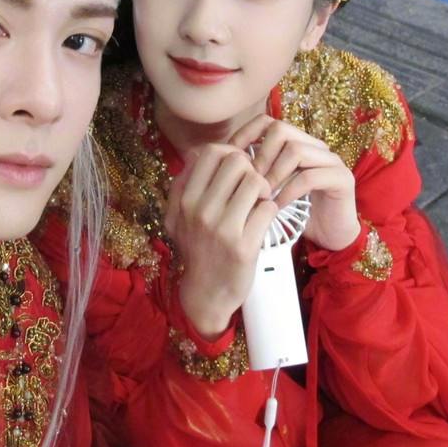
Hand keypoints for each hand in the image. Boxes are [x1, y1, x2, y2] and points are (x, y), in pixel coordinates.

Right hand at [164, 142, 276, 338]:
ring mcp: (223, 229)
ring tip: (260, 202)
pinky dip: (271, 209)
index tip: (237, 168)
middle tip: (253, 186)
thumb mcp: (176, 217)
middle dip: (250, 169)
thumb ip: (181, 183)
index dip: (230, 152)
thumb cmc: (196, 250)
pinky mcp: (245, 246)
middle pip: (237, 161)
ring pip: (256, 182)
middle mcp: (201, 211)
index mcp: (186, 200)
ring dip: (264, 189)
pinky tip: (264, 218)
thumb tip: (196, 152)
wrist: (206, 294)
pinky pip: (268, 208)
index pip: (212, 152)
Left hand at [229, 113, 361, 253]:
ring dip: (274, 174)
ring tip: (263, 195)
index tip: (231, 158)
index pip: (267, 122)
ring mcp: (331, 160)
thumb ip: (253, 171)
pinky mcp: (343, 179)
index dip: (246, 135)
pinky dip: (288, 191)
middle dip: (260, 156)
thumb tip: (218, 157)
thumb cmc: (295, 213)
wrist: (330, 239)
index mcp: (298, 142)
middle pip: (281, 130)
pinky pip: (310, 177)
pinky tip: (276, 207)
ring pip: (296, 150)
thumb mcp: (270, 188)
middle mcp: (315, 145)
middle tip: (250, 181)